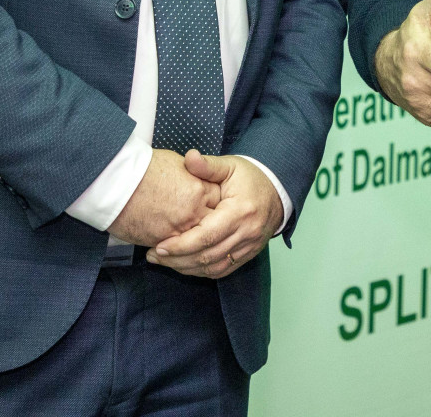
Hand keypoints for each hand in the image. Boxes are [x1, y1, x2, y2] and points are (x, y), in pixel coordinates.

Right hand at [108, 148, 220, 247]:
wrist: (118, 182)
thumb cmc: (144, 168)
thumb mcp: (176, 163)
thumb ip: (194, 176)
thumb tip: (198, 180)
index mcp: (200, 189)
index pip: (220, 202)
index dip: (218, 205)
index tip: (216, 207)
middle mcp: (195, 211)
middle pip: (212, 226)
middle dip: (211, 227)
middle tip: (210, 228)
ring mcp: (180, 229)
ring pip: (197, 244)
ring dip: (196, 245)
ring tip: (194, 243)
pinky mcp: (163, 241)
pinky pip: (179, 252)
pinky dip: (180, 252)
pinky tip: (177, 249)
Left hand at [146, 152, 283, 278]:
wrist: (277, 192)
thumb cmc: (250, 178)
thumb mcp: (230, 166)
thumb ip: (208, 165)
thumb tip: (189, 157)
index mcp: (240, 211)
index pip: (207, 236)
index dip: (181, 245)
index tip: (159, 247)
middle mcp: (247, 232)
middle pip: (208, 255)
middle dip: (177, 260)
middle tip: (153, 256)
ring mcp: (249, 246)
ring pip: (214, 267)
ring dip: (187, 268)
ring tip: (164, 262)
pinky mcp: (248, 254)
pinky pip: (223, 270)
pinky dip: (201, 271)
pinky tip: (184, 266)